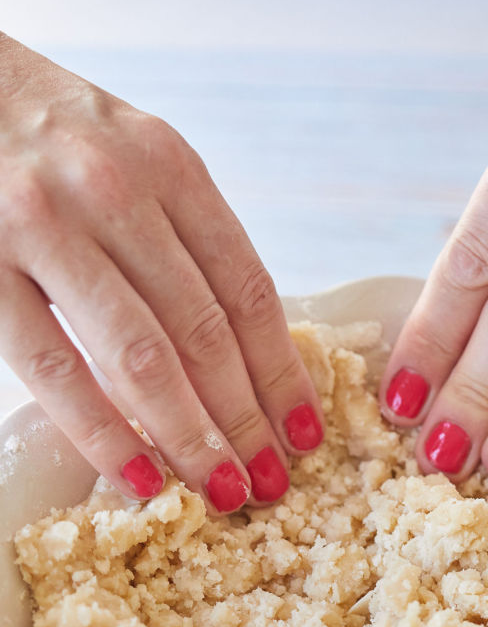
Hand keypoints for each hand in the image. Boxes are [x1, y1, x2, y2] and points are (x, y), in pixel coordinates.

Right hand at [0, 36, 321, 510]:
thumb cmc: (45, 134)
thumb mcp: (131, 156)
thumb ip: (183, 237)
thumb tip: (245, 357)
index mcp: (169, 166)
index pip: (247, 290)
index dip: (283, 372)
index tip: (306, 433)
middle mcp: (113, 190)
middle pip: (203, 330)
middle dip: (246, 419)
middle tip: (272, 482)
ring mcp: (41, 224)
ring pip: (139, 355)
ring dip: (190, 435)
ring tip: (223, 491)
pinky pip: (51, 365)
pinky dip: (101, 431)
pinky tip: (139, 477)